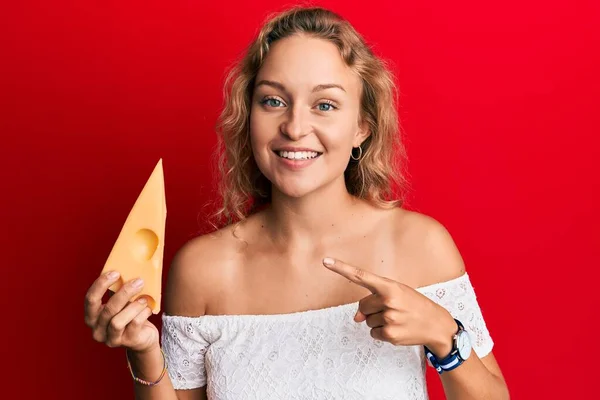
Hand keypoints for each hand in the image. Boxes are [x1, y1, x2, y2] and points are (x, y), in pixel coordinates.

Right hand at [84, 271, 158, 353]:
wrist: (144, 337)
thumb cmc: (130, 315)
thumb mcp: (121, 304)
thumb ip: (117, 291)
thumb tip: (127, 268)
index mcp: (92, 317)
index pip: (90, 300)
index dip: (101, 285)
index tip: (115, 272)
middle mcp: (98, 330)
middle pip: (107, 310)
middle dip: (123, 293)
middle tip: (138, 281)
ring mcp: (112, 339)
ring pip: (117, 321)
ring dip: (133, 306)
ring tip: (144, 298)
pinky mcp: (128, 342)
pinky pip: (134, 325)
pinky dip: (142, 314)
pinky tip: (148, 308)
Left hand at [322, 257, 455, 355]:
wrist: (436, 324)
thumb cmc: (413, 305)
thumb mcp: (397, 294)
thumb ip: (373, 300)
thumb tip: (356, 318)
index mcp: (389, 286)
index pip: (360, 275)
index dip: (341, 268)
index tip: (325, 261)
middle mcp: (388, 301)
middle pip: (362, 306)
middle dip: (372, 308)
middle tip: (392, 309)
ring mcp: (388, 319)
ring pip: (367, 320)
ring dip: (378, 320)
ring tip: (397, 318)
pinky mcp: (389, 335)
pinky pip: (372, 333)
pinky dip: (381, 332)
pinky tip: (396, 328)